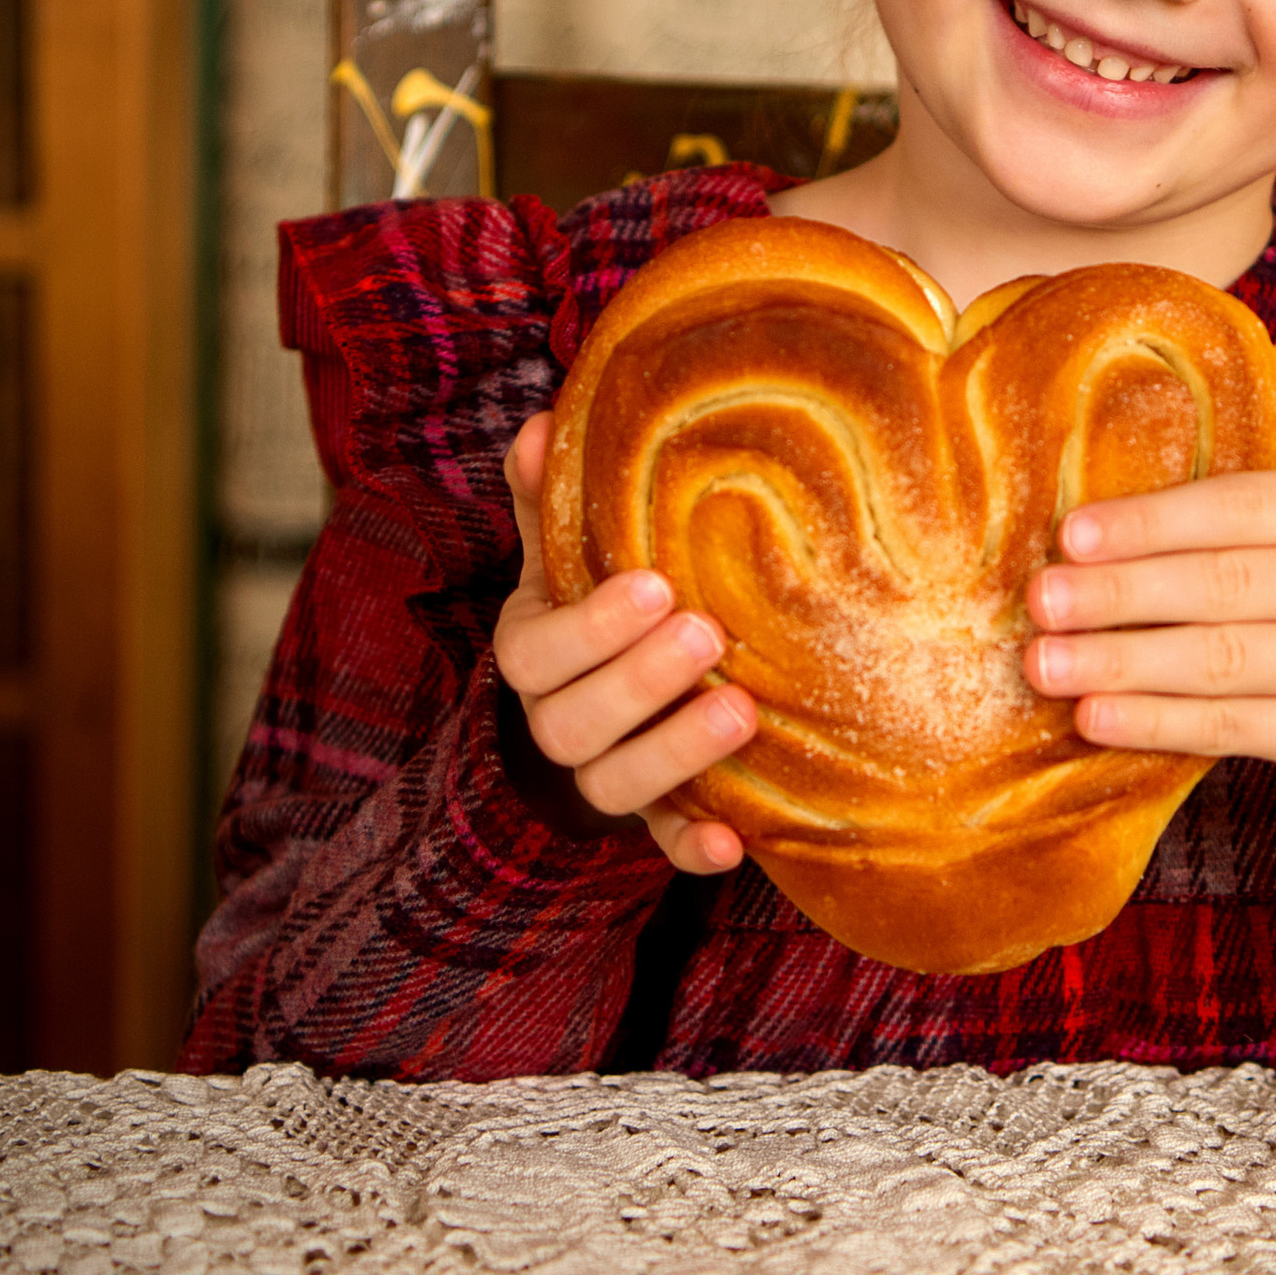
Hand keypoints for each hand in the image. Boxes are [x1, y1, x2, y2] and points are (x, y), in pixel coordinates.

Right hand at [493, 413, 753, 874]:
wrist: (604, 695)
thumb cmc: (593, 604)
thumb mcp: (568, 552)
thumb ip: (554, 498)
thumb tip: (543, 425)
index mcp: (533, 654)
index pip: (538, 652)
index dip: (592, 626)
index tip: (656, 585)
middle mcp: (557, 722)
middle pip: (574, 722)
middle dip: (639, 681)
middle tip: (708, 635)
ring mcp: (603, 775)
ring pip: (615, 785)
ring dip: (675, 754)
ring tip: (742, 713)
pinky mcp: (655, 817)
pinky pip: (663, 844)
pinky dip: (692, 849)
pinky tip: (735, 843)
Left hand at [1022, 468, 1275, 931]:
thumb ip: (1244, 542)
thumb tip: (1094, 542)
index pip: (1242, 507)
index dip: (1151, 522)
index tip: (1071, 535)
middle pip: (1225, 581)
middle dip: (1120, 592)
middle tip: (1041, 600)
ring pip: (1223, 657)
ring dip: (1122, 661)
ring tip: (1046, 664)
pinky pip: (1234, 725)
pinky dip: (1156, 721)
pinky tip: (1097, 719)